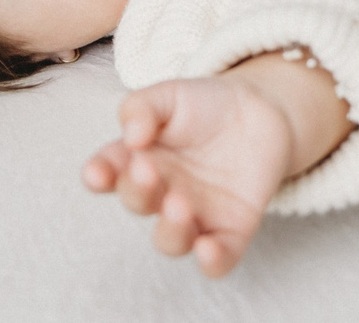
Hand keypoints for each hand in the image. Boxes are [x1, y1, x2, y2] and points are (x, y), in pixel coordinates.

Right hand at [81, 74, 293, 277]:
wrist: (260, 111)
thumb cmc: (205, 105)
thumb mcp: (170, 95)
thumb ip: (142, 107)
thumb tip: (131, 136)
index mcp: (138, 159)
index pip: (108, 173)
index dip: (98, 177)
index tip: (97, 174)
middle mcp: (161, 192)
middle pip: (137, 203)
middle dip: (138, 190)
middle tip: (149, 169)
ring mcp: (195, 215)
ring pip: (171, 240)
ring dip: (170, 230)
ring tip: (179, 205)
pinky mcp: (230, 230)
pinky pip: (218, 260)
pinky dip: (211, 262)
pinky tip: (208, 249)